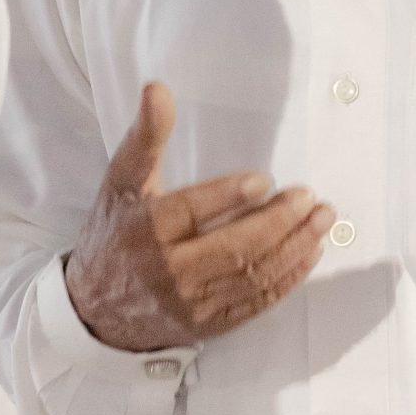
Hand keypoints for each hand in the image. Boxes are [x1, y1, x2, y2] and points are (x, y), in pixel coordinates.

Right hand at [64, 80, 334, 351]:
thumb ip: (145, 138)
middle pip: (234, 248)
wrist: (94, 312)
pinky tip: (309, 253)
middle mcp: (167, 272)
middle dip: (279, 222)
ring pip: (252, 276)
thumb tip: (158, 90)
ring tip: (321, 219)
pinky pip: (256, 303)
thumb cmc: (113, 236)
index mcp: (144, 231)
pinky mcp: (208, 325)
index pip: (191, 211)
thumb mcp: (120, 184)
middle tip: (309, 198)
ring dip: (294, 248)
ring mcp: (190, 303)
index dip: (229, 195)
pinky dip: (288, 278)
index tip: (264, 181)